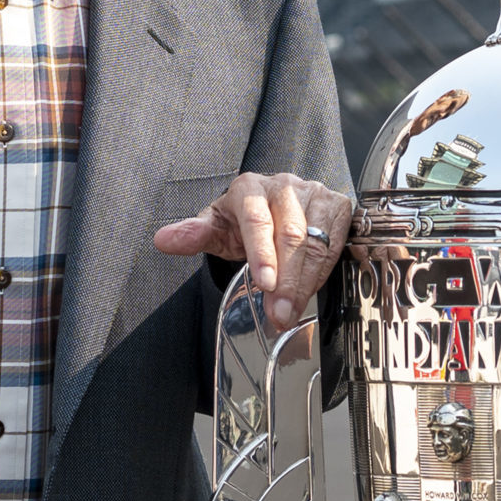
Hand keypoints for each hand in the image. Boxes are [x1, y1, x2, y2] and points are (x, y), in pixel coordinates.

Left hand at [153, 172, 352, 328]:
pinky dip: (324, 271)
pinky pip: (336, 243)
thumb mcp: (217, 229)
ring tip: (292, 311)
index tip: (265, 284)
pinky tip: (311, 291)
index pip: (257, 221)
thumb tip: (164, 240)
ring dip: (306, 281)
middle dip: (286, 280)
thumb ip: (193, 235)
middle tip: (280, 314)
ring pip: (316, 241)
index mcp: (249, 188)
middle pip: (291, 234)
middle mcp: (284, 186)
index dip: (263, 254)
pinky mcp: (337, 206)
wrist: (275, 207)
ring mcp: (314, 193)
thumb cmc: (242, 221)